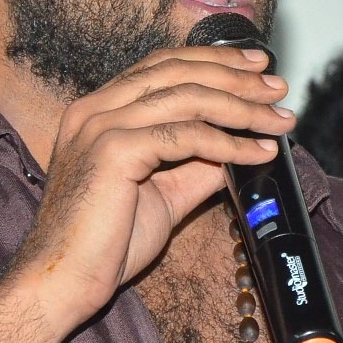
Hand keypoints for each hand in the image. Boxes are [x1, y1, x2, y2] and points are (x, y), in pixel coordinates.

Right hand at [12, 44, 292, 335]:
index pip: (162, 66)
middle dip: (235, 76)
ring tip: (278, 120)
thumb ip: (196, 164)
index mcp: (98, 110)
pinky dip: (229, 143)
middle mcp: (95, 108)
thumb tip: (240, 146)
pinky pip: (187, 136)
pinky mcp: (113, 150)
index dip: (212, 61)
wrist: (63, 281)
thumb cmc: (103, 244)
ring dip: (242, 108)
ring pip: (187, 98)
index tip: (255, 67)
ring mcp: (101, 125)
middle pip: (177, 72)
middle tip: (278, 88)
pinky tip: (257, 152)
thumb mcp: (162, 193)